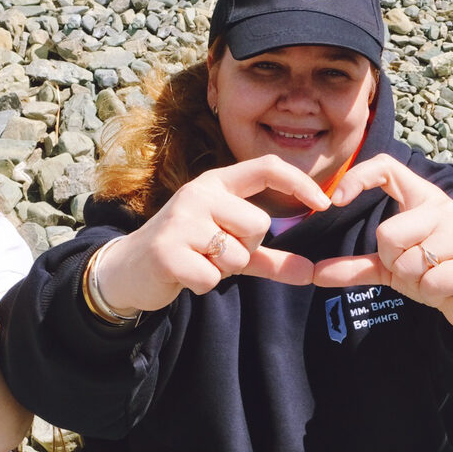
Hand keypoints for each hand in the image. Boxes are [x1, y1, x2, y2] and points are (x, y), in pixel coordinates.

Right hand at [96, 156, 330, 314]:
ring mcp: (181, 220)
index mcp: (215, 182)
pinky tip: (184, 274)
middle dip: (246, 248)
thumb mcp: (229, 249)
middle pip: (259, 224)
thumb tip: (312, 272)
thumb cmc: (186, 252)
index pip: (265, 167)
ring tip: (197, 261)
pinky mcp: (167, 251)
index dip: (299, 182)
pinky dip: (203, 284)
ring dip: (223, 270)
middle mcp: (198, 193)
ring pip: (237, 254)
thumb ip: (270, 258)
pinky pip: (212, 277)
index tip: (324, 204)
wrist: (128, 269)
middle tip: (215, 251)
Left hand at [312, 154, 452, 342]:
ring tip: (432, 278)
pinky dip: (430, 293)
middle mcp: (443, 208)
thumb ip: (356, 266)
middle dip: (392, 261)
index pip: (387, 167)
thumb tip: (314, 274)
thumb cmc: (435, 273)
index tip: (337, 201)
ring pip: (408, 262)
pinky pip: (429, 282)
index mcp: (422, 198)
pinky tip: (445, 289)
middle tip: (412, 269)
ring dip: (413, 281)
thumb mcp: (393, 268)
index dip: (358, 178)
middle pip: (387, 233)